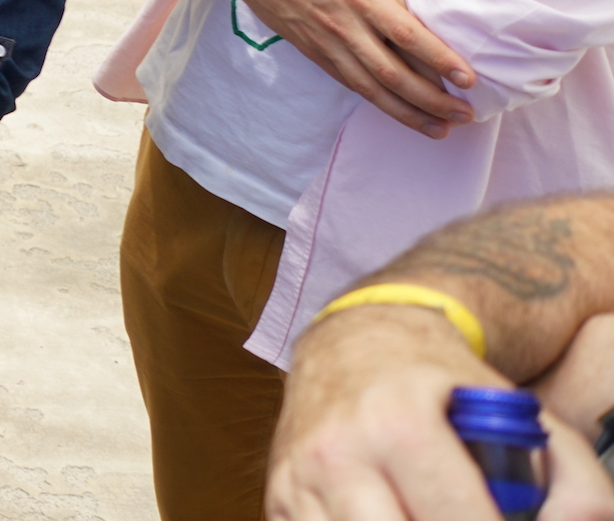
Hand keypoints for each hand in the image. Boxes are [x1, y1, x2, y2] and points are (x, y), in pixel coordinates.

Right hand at [197, 0, 477, 136]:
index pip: (407, 34)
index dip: (440, 58)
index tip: (469, 79)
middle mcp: (343, 25)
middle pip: (393, 73)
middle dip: (432, 99)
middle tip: (465, 114)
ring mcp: (326, 43)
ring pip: (371, 88)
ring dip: (408, 113)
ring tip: (441, 129)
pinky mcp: (314, 53)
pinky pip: (351, 84)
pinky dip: (379, 103)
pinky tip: (401, 114)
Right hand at [270, 307, 613, 519]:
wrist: (349, 344)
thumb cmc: (439, 384)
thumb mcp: (514, 409)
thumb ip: (569, 474)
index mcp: (399, 423)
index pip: (458, 518)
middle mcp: (338, 451)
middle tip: (465, 520)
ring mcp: (299, 479)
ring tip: (427, 516)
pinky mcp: (278, 499)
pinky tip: (388, 516)